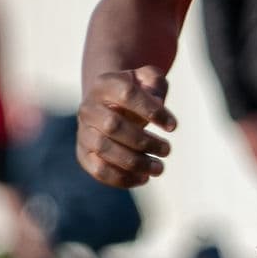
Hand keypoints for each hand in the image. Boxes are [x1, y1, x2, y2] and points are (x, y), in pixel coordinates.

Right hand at [76, 64, 172, 187]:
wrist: (107, 106)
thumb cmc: (134, 93)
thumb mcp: (147, 79)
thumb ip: (155, 83)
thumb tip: (157, 104)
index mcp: (105, 85)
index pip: (127, 94)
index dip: (151, 110)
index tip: (173, 127)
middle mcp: (88, 108)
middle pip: (112, 125)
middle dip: (144, 141)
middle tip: (167, 150)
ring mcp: (84, 132)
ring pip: (104, 150)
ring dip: (135, 162)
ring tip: (158, 168)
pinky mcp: (84, 154)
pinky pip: (98, 170)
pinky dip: (122, 178)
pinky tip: (143, 178)